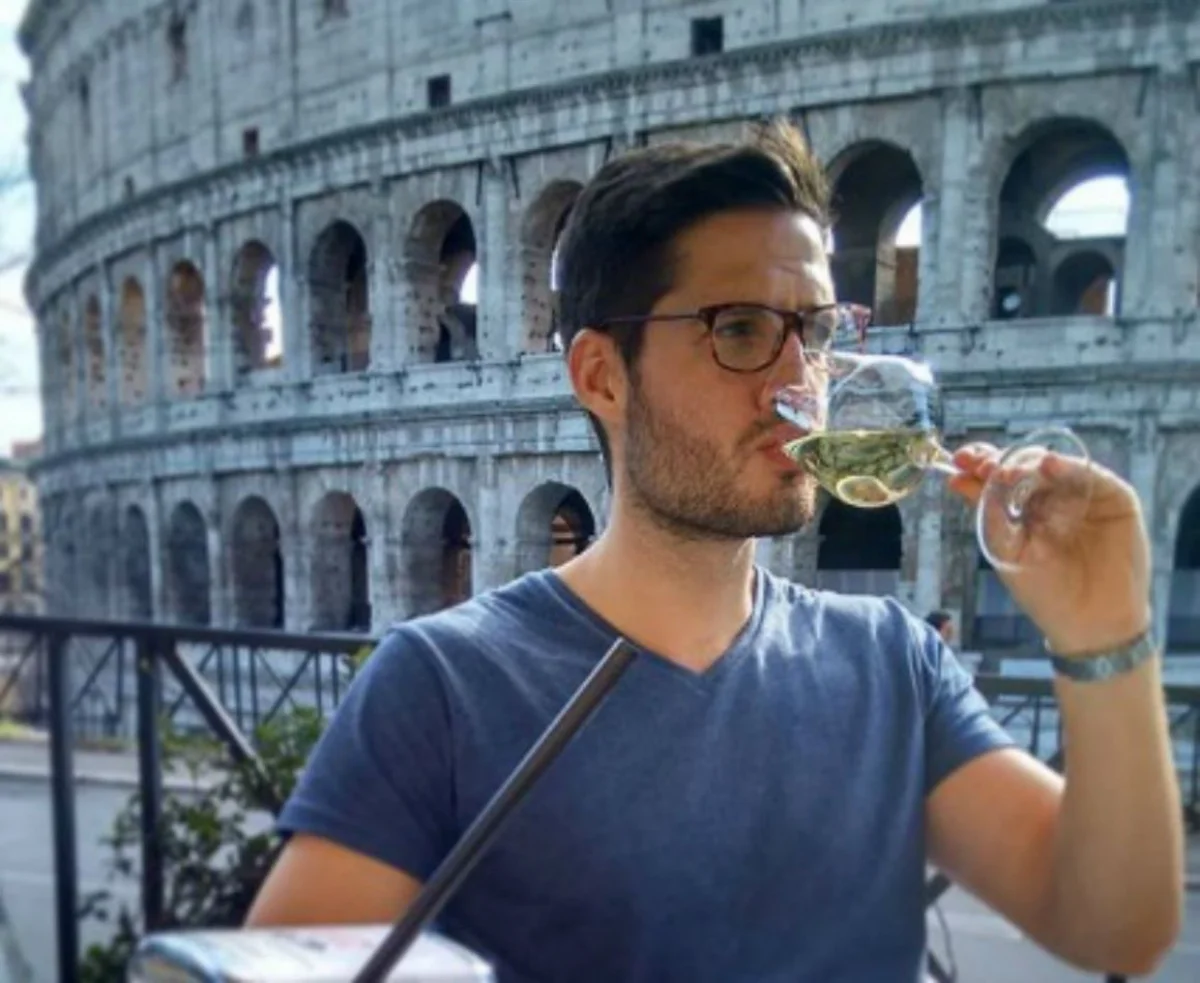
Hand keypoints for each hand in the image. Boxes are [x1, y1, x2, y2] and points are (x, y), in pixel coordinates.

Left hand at [947, 443, 1151, 655]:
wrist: (1089, 624)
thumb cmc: (1045, 591)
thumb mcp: (1006, 550)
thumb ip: (988, 514)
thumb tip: (957, 479)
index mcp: (1025, 506)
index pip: (1000, 475)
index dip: (981, 462)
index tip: (960, 459)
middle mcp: (1053, 495)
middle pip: (1023, 464)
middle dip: (1000, 461)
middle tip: (981, 466)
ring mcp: (1083, 494)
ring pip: (1053, 465)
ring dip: (1028, 463)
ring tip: (1008, 472)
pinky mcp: (1114, 497)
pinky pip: (1091, 474)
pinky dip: (1069, 467)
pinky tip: (1048, 466)